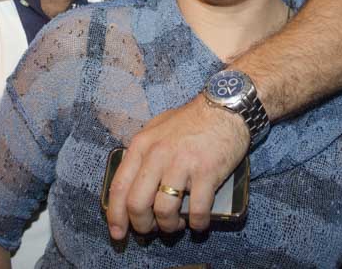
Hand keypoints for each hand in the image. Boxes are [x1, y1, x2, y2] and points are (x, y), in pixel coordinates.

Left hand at [104, 95, 249, 238]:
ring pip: (164, 210)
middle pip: (137, 204)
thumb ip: (143, 153)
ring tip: (176, 223)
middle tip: (152, 229)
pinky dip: (197, 223)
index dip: (115, 215)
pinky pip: (197, 210)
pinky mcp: (206, 172)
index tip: (119, 233)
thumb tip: (133, 183)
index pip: (119, 186)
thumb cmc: (192, 120)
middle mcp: (157, 154)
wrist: (226, 107)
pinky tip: (199, 222)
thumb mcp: (158, 128)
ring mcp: (182, 163)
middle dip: (142, 225)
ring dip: (169, 225)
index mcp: (142, 145)